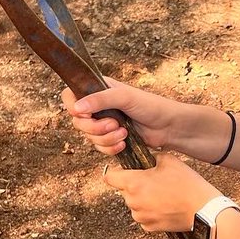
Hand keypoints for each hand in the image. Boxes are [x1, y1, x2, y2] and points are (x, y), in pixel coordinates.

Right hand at [63, 81, 180, 155]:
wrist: (169, 127)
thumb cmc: (151, 106)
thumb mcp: (124, 97)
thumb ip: (99, 99)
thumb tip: (76, 109)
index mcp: (98, 89)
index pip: (70, 97)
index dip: (73, 108)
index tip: (87, 114)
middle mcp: (98, 106)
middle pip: (78, 122)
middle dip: (95, 128)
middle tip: (114, 125)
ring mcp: (104, 123)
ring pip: (89, 137)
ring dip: (105, 139)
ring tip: (124, 133)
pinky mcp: (111, 139)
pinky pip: (99, 148)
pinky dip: (110, 148)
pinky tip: (123, 144)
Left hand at [102, 152, 220, 233]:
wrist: (203, 210)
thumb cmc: (187, 184)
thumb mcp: (169, 160)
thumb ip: (151, 157)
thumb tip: (145, 158)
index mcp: (134, 183)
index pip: (110, 177)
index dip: (117, 172)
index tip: (126, 171)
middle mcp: (133, 202)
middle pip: (124, 191)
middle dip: (135, 185)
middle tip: (155, 181)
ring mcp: (140, 217)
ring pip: (135, 204)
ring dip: (143, 199)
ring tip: (164, 194)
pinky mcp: (150, 228)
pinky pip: (144, 216)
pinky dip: (151, 211)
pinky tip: (166, 206)